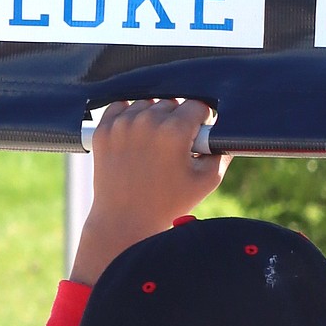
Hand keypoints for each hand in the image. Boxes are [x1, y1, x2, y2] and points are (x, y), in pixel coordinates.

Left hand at [70, 99, 227, 286]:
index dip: (203, 119)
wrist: (126, 222)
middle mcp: (147, 122)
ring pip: (147, 104)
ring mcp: (122, 125)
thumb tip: (221, 134)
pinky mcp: (103, 130)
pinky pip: (120, 107)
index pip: (197, 106)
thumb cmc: (169, 205)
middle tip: (177, 144)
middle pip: (172, 103)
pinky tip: (136, 135)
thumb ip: (222, 153)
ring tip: (155, 143)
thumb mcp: (207, 181)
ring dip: (154, 117)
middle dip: (178, 120)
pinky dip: (129, 116)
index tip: (199, 132)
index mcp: (174, 131)